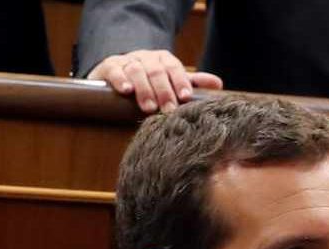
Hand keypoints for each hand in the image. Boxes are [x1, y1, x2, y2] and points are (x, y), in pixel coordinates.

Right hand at [89, 49, 222, 114]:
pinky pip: (115, 70)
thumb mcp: (172, 81)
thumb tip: (219, 84)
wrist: (119, 73)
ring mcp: (127, 60)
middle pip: (156, 70)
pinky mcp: (109, 66)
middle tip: (168, 110)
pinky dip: (121, 79)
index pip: (174, 67)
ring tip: (149, 107)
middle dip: (164, 91)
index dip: (181, 81)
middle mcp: (146, 57)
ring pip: (136, 70)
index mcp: (164, 59)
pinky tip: (126, 90)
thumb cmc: (151, 81)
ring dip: (144, 88)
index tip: (185, 97)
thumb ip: (193, 83)